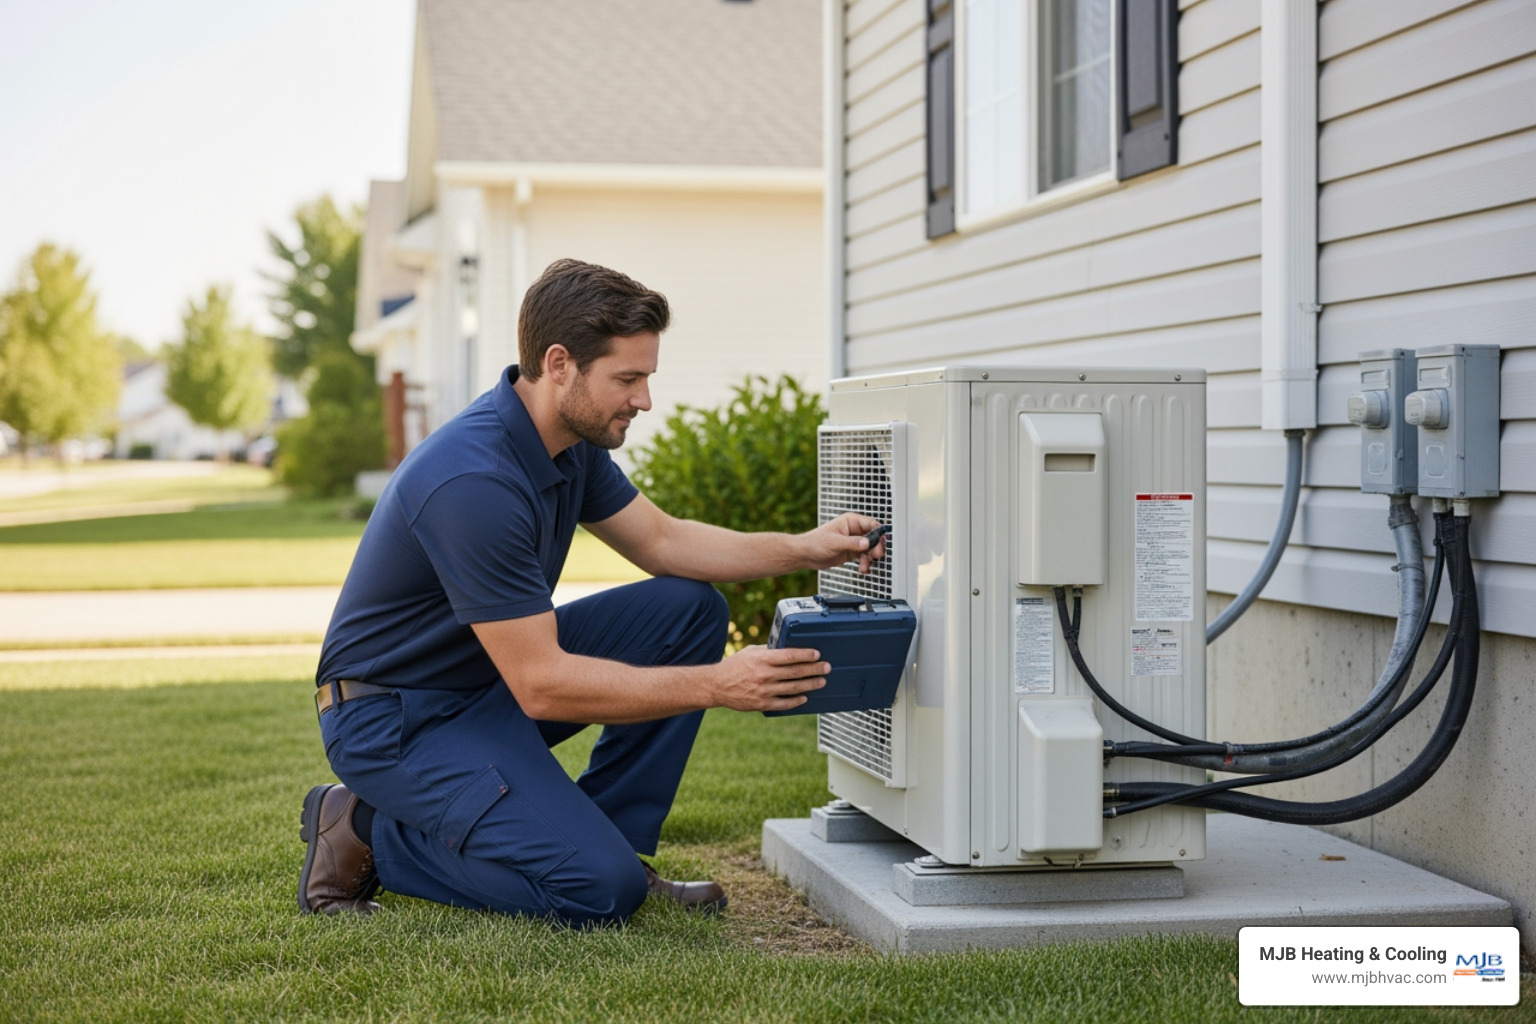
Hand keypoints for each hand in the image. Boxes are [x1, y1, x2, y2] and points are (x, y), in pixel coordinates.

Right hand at [711, 645, 829, 712]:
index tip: (817, 654)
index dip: (806, 655)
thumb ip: (769, 651)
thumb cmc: (735, 666)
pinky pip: (785, 703)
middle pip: (796, 672)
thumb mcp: (751, 652)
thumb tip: (788, 649)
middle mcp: (765, 675)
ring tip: (821, 681)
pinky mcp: (762, 704)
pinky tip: (805, 697)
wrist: (717, 686)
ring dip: (810, 684)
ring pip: (794, 688)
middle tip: (826, 667)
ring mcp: (764, 691)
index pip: (789, 655)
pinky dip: (797, 701)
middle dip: (814, 670)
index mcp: (762, 659)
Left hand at [800, 512, 887, 573]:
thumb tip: (867, 543)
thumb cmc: (815, 542)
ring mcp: (854, 542)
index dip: (878, 533)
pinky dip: (865, 563)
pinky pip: (864, 557)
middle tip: (876, 556)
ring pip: (870, 549)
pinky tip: (863, 569)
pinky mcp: (852, 552)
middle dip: (876, 547)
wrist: (806, 555)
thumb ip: (852, 543)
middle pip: (874, 537)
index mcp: (851, 521)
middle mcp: (854, 530)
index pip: (871, 524)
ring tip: (865, 566)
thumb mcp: (835, 542)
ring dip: (870, 558)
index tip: (880, 543)